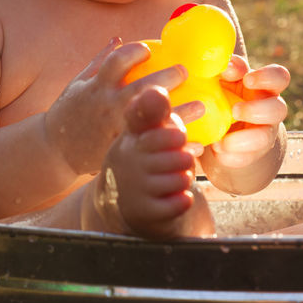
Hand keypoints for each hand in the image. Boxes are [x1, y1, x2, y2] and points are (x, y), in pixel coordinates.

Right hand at [44, 39, 187, 176]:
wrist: (56, 150)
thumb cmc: (69, 112)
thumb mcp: (78, 84)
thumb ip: (99, 62)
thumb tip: (118, 39)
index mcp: (97, 87)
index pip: (116, 62)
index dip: (134, 52)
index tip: (150, 48)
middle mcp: (106, 107)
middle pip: (140, 89)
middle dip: (166, 78)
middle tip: (186, 71)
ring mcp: (115, 129)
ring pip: (152, 120)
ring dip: (179, 112)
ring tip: (202, 105)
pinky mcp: (122, 150)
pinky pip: (153, 146)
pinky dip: (173, 144)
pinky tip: (196, 143)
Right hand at [92, 85, 213, 238]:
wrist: (119, 202)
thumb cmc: (140, 159)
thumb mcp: (141, 133)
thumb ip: (152, 111)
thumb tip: (156, 90)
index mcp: (130, 140)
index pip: (164, 133)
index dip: (176, 136)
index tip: (174, 138)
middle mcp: (130, 163)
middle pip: (179, 155)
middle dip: (183, 158)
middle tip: (174, 160)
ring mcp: (136, 189)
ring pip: (182, 178)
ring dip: (183, 179)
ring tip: (171, 178)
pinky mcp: (145, 212)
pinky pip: (180, 202)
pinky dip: (182, 199)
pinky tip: (171, 196)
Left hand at [206, 56, 289, 170]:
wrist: (221, 126)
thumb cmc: (222, 92)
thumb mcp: (223, 77)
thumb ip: (227, 68)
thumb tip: (226, 66)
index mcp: (264, 86)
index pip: (279, 77)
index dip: (267, 77)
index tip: (247, 79)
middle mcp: (269, 109)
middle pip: (279, 109)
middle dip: (257, 110)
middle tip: (234, 111)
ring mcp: (263, 133)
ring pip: (264, 138)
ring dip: (244, 139)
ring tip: (222, 140)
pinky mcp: (251, 154)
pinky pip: (246, 158)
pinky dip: (230, 155)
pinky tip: (217, 149)